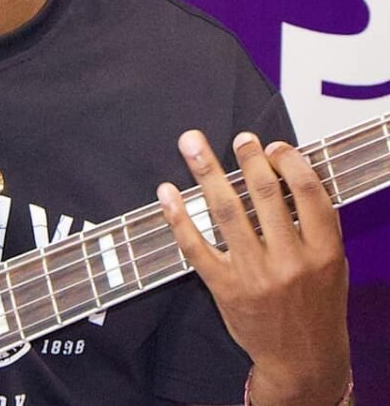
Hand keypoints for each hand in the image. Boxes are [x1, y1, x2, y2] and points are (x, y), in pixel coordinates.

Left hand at [157, 130, 350, 405]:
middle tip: (239, 137)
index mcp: (323, 253)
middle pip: (265, 196)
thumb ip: (313, 224)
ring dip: (206, 172)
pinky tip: (167, 192)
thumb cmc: (315, 306)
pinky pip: (196, 246)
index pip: (310, 195)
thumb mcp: (330, 266)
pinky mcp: (225, 288)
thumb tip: (285, 170)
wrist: (303, 360)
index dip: (291, 163)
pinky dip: (178, 216)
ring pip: (227, 212)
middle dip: (248, 159)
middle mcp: (290, 262)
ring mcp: (255, 275)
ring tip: (192, 143)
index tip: (274, 146)